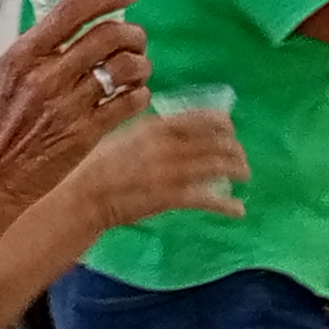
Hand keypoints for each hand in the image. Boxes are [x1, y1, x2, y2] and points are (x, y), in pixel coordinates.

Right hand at [0, 0, 152, 209]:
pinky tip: (135, 95)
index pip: (71, 12)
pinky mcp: (85, 134)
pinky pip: (128, 103)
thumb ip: (32, 53)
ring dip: (141, 63)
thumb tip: (68, 26)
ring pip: (125, 68)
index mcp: (21, 58)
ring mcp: (67, 106)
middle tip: (137, 38)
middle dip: (133, 32)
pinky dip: (140, 94)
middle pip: (107, 36)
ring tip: (139, 68)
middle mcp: (46, 78)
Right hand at [71, 101, 248, 233]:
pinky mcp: (170, 198)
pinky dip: (226, 205)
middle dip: (234, 149)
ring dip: (236, 170)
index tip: (231, 128)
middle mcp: (168, 146)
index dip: (222, 123)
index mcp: (156, 127)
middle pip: (215, 142)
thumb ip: (149, 127)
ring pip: (217, 167)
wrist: (84, 195)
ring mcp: (171, 172)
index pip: (201, 118)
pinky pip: (206, 199)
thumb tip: (170, 122)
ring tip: (244, 175)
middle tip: (240, 157)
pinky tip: (238, 210)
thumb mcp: (123, 133)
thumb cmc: (97, 163)